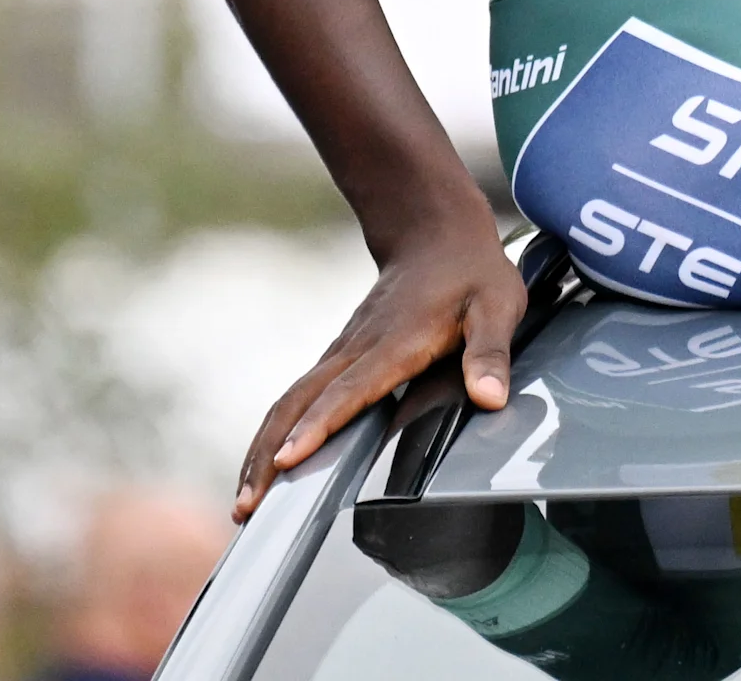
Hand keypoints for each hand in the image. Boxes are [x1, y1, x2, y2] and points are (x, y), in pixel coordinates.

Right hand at [234, 205, 527, 518]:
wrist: (435, 234)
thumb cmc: (470, 273)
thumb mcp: (497, 306)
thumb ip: (490, 352)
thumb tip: (489, 397)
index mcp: (395, 342)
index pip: (350, 389)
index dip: (319, 425)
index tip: (288, 458)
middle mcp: (357, 349)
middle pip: (299, 403)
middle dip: (268, 454)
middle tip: (246, 505)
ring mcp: (342, 352)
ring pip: (290, 402)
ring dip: (262, 449)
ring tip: (243, 502)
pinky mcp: (339, 357)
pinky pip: (299, 398)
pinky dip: (275, 433)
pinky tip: (265, 465)